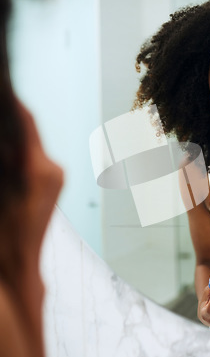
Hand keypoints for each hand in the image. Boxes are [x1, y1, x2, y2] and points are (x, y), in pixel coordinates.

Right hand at [7, 102, 63, 310]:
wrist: (17, 268)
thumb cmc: (0, 232)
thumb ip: (3, 158)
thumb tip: (6, 136)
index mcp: (38, 168)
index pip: (26, 121)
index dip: (12, 101)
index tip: (6, 89)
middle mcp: (54, 169)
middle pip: (28, 132)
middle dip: (9, 119)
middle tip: (4, 108)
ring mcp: (57, 177)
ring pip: (31, 145)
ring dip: (14, 136)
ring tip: (5, 134)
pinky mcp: (55, 184)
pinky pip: (36, 159)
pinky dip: (21, 152)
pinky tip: (8, 155)